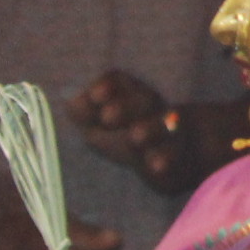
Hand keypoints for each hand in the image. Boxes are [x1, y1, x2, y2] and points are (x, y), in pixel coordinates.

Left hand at [69, 71, 190, 190]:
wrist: (159, 160)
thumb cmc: (118, 135)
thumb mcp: (94, 123)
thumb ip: (82, 112)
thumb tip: (74, 102)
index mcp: (128, 92)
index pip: (119, 83)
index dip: (107, 86)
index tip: (94, 96)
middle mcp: (151, 107)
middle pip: (143, 100)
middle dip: (125, 107)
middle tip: (107, 117)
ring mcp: (166, 129)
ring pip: (162, 125)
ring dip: (150, 129)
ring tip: (135, 137)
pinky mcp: (175, 152)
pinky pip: (173, 154)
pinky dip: (165, 160)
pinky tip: (157, 167)